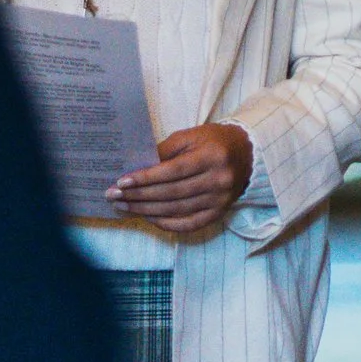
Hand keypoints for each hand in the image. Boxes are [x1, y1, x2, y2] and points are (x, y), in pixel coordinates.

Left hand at [107, 122, 254, 238]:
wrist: (247, 154)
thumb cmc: (213, 141)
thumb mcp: (190, 136)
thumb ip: (165, 150)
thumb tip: (136, 167)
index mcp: (212, 156)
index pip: (173, 171)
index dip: (146, 178)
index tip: (122, 181)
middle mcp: (218, 180)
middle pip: (171, 193)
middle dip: (138, 195)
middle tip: (114, 195)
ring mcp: (220, 200)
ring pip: (176, 210)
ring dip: (146, 210)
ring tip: (124, 206)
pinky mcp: (218, 214)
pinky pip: (187, 224)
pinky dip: (165, 223)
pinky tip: (147, 216)